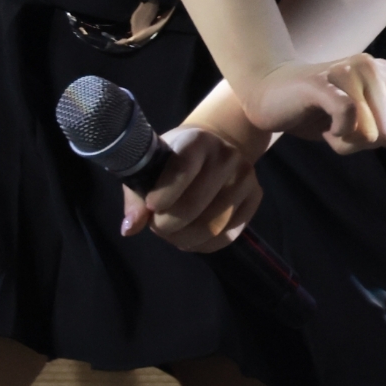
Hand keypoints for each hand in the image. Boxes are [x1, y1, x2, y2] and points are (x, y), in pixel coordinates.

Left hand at [122, 126, 264, 253]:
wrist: (214, 146)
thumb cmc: (174, 158)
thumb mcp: (151, 166)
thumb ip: (137, 196)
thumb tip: (129, 228)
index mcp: (196, 140)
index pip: (181, 170)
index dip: (163, 196)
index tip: (151, 207)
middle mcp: (226, 155)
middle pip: (193, 205)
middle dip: (167, 225)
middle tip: (157, 225)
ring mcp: (245, 176)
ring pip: (211, 226)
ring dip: (184, 239)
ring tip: (172, 232)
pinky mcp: (255, 196)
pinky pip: (228, 235)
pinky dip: (204, 245)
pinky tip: (190, 238)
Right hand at [244, 54, 385, 153]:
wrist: (271, 97)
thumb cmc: (322, 111)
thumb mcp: (370, 120)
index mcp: (385, 71)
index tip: (362, 132)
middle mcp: (369, 65)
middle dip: (367, 143)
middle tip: (342, 131)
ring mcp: (345, 71)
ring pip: (371, 129)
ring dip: (348, 142)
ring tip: (330, 128)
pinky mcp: (321, 84)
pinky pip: (348, 119)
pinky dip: (338, 135)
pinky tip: (325, 128)